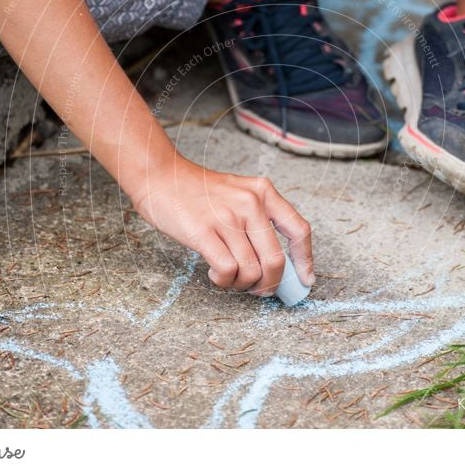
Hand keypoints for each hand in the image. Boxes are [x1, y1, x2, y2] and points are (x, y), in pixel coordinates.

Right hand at [130, 154, 313, 296]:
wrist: (159, 176)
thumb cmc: (197, 191)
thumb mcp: (238, 193)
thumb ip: (258, 219)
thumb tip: (276, 264)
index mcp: (263, 192)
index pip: (299, 230)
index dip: (305, 261)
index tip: (305, 280)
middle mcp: (250, 203)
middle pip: (276, 260)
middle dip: (269, 284)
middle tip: (257, 289)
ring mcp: (227, 217)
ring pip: (252, 270)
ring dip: (242, 284)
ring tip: (229, 277)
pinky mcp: (204, 232)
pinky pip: (228, 270)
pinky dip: (224, 281)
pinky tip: (215, 273)